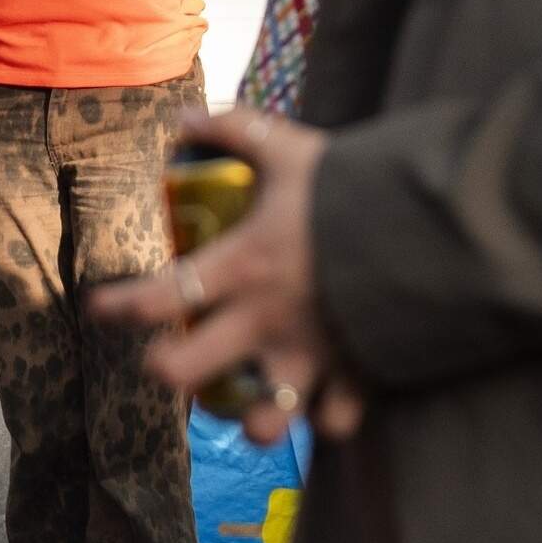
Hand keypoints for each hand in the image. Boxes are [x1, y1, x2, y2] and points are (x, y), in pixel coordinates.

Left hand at [87, 109, 360, 446]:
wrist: (440, 220)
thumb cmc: (358, 183)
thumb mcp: (293, 148)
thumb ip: (238, 130)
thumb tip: (184, 120)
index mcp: (244, 266)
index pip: (160, 296)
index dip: (121, 307)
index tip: (102, 310)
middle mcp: (268, 320)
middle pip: (186, 372)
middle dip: (167, 372)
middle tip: (168, 361)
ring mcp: (314, 355)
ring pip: (265, 421)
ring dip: (254, 421)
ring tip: (253, 413)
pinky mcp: (360, 374)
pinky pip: (336, 422)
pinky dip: (328, 418)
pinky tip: (324, 407)